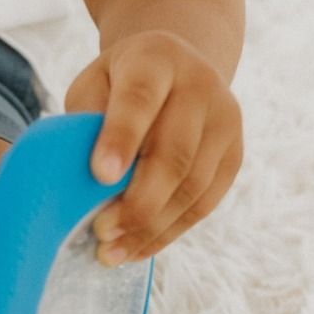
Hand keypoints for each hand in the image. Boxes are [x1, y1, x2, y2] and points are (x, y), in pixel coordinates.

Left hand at [63, 30, 242, 265]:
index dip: (122, 138)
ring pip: (192, 185)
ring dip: (150, 227)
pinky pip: (204, 203)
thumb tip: (80, 184)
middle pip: (174, 153)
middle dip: (136, 201)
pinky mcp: (232, 156)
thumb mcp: (92, 88)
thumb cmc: (116, 88)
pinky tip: (135, 251)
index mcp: (155, 60)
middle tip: (100, 232)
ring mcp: (224, 121)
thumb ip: (85, 123)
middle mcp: (200, 85)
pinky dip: (167, 233)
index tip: (100, 176)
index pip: (140, 100)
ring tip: (110, 253)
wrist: (175, 71)